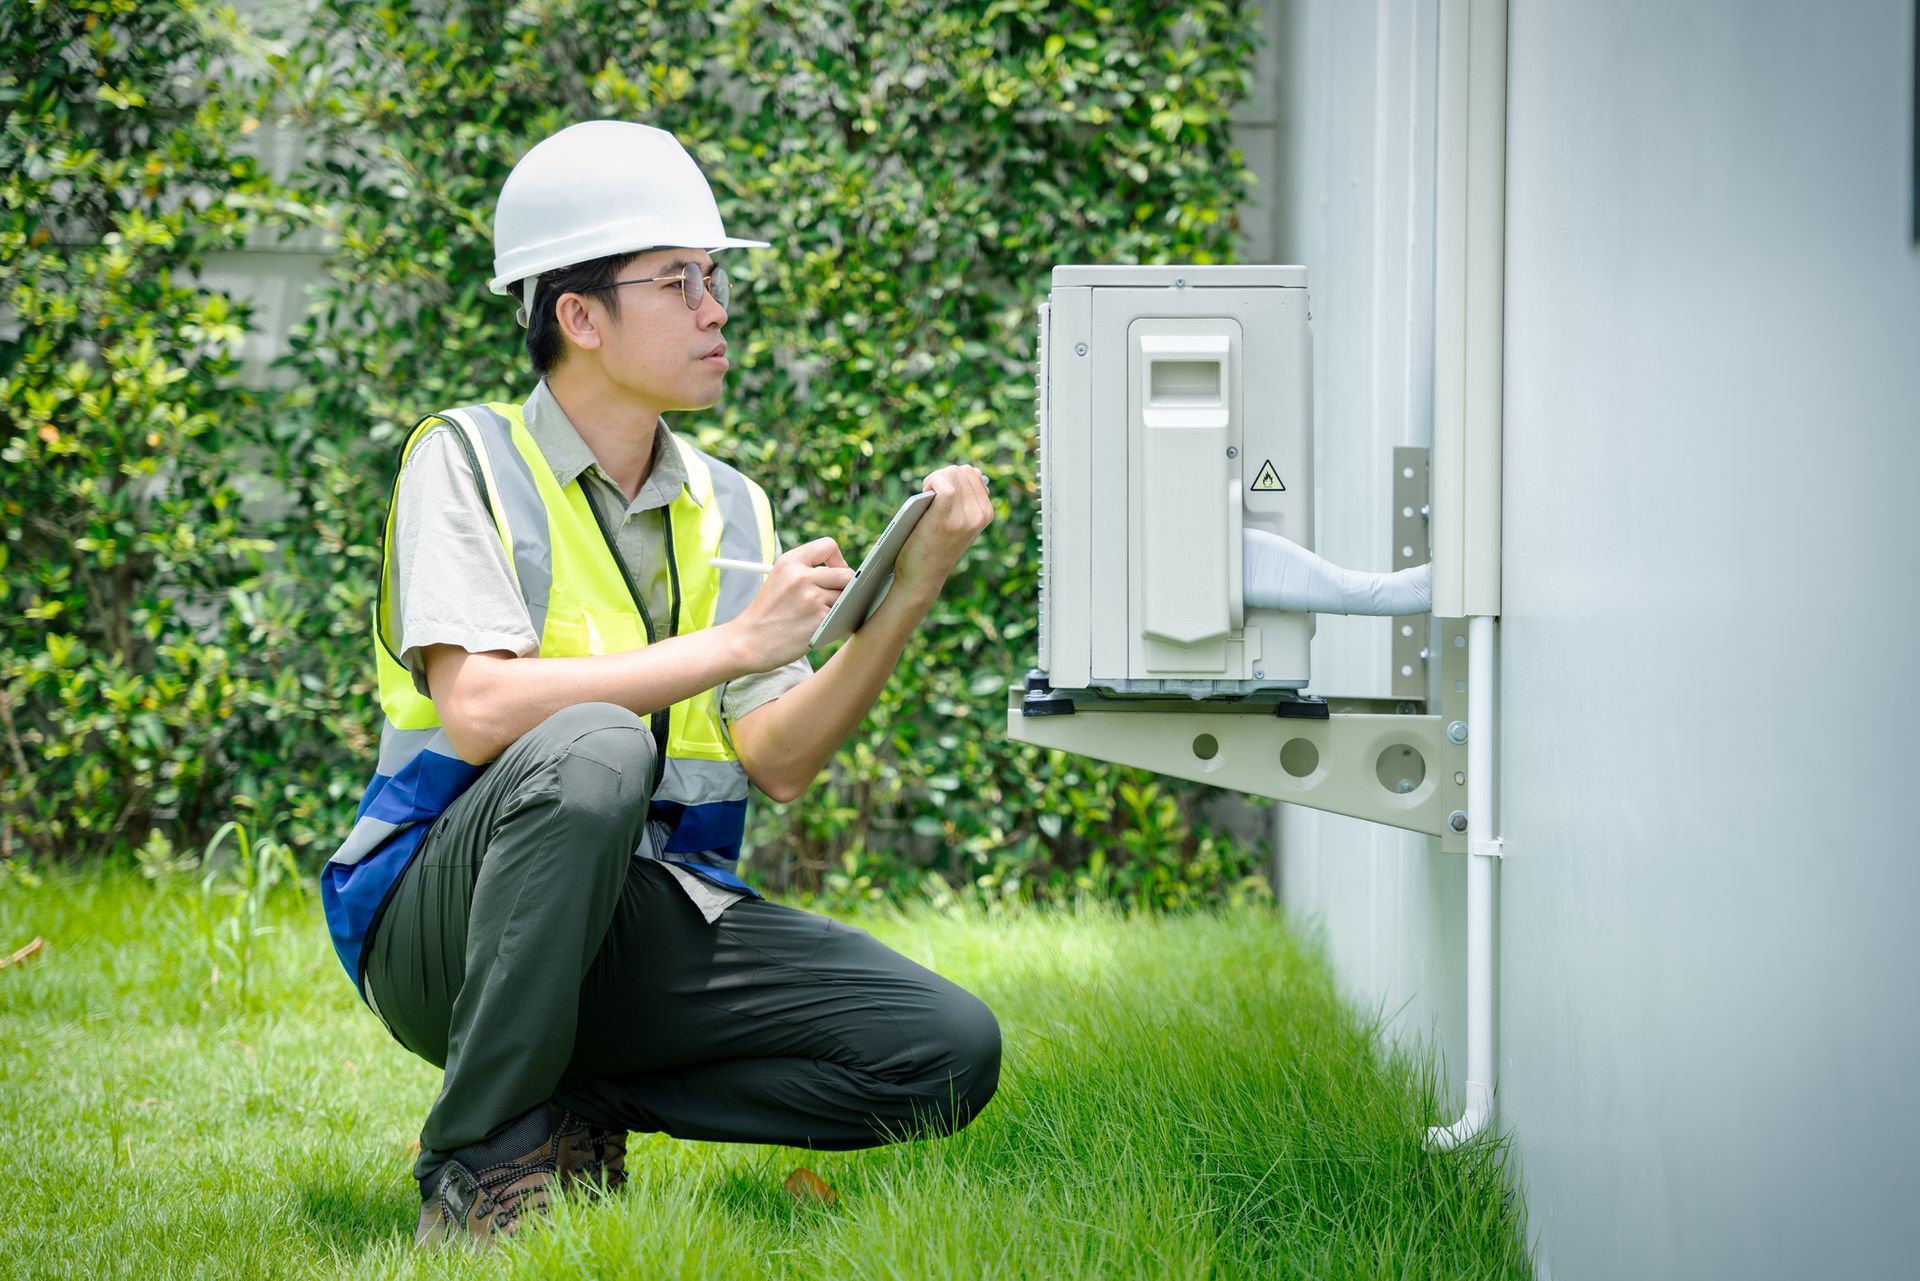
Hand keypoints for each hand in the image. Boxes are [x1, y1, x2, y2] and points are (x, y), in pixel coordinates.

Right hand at [729, 537, 852, 668]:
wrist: (749, 642)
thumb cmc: (767, 613)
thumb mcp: (779, 579)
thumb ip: (807, 570)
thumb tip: (846, 572)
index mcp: (790, 562)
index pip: (828, 545)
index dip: (837, 559)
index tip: (834, 571)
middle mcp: (801, 577)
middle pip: (846, 574)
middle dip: (845, 587)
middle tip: (834, 597)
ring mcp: (812, 598)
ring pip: (846, 597)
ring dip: (840, 607)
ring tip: (820, 615)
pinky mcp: (820, 620)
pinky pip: (843, 616)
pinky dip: (838, 622)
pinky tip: (822, 627)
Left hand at [890, 464, 992, 603]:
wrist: (922, 578)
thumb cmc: (935, 548)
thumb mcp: (960, 523)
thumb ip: (968, 501)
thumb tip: (975, 472)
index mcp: (986, 514)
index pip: (972, 473)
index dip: (952, 476)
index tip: (939, 491)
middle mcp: (979, 515)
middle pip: (962, 471)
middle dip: (943, 476)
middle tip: (930, 493)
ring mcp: (964, 517)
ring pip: (952, 474)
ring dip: (935, 478)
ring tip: (926, 494)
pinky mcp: (945, 519)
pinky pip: (944, 485)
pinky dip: (932, 482)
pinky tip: (925, 491)